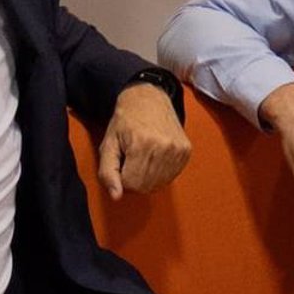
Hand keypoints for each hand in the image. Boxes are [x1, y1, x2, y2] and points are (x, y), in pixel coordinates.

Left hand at [98, 81, 189, 199]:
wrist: (149, 98)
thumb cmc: (126, 120)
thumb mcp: (108, 144)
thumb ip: (108, 172)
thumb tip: (116, 196)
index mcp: (142, 145)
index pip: (130, 184)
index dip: (121, 176)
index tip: (122, 161)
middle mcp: (164, 147)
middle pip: (145, 186)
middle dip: (134, 178)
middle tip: (131, 158)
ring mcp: (178, 150)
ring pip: (158, 184)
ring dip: (147, 176)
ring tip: (143, 156)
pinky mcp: (186, 151)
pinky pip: (170, 177)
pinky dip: (160, 172)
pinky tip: (154, 156)